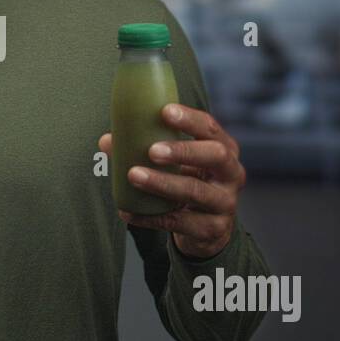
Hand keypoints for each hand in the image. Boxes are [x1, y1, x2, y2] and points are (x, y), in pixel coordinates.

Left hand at [97, 104, 245, 258]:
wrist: (206, 229)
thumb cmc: (187, 183)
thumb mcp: (176, 165)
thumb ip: (147, 148)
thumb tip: (108, 141)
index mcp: (224, 149)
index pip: (211, 128)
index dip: (190, 119)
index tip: (165, 111)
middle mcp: (231, 174)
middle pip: (215, 156)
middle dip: (183, 151)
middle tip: (152, 150)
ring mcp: (225, 203)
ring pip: (196, 192)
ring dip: (162, 183)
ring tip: (134, 176)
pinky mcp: (212, 229)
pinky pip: (179, 222)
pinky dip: (151, 217)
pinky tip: (128, 211)